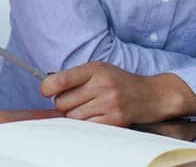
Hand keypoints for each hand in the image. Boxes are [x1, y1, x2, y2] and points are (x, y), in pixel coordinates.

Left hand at [39, 61, 195, 125]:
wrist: (150, 95)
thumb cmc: (118, 82)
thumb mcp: (99, 70)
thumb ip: (75, 77)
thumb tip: (47, 89)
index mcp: (95, 69)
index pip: (62, 79)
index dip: (48, 87)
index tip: (45, 91)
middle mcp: (102, 85)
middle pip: (63, 102)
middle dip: (63, 104)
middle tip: (74, 101)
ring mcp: (109, 103)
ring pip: (72, 117)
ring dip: (73, 116)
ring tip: (87, 108)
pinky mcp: (115, 120)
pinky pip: (86, 127)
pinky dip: (85, 124)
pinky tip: (93, 117)